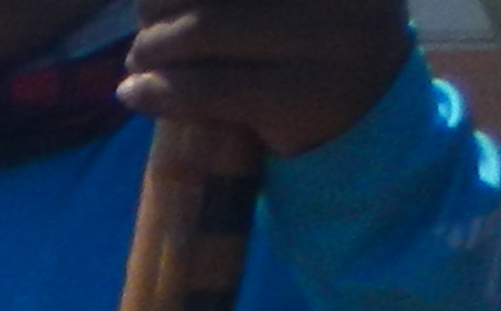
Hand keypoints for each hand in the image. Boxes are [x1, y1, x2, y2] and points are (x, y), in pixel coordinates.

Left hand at [123, 0, 409, 156]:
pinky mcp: (303, 97)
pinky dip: (156, 91)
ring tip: (142, 57)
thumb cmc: (306, 35)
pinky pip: (207, 89)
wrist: (366, 109)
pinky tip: (134, 92)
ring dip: (150, 46)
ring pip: (203, 29)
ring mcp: (331, 38)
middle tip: (146, 21)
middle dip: (160, 2)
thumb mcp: (281, 0)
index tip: (155, 0)